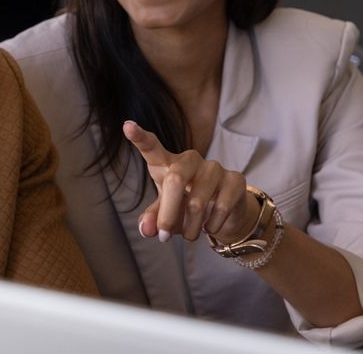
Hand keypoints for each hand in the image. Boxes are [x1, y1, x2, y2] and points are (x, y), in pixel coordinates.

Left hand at [123, 121, 257, 243]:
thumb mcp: (165, 212)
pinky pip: (221, 206)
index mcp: (167, 162)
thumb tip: (146, 229)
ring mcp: (214, 167)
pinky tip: (210, 228)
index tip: (127, 126)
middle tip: (163, 236)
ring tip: (190, 235)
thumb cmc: (186, 205)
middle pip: (175, 180)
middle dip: (168, 214)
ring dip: (191, 226)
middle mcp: (190, 159)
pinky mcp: (235, 179)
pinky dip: (212, 224)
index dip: (139, 137)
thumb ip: (153, 217)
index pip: (151, 146)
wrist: (224, 212)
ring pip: (197, 200)